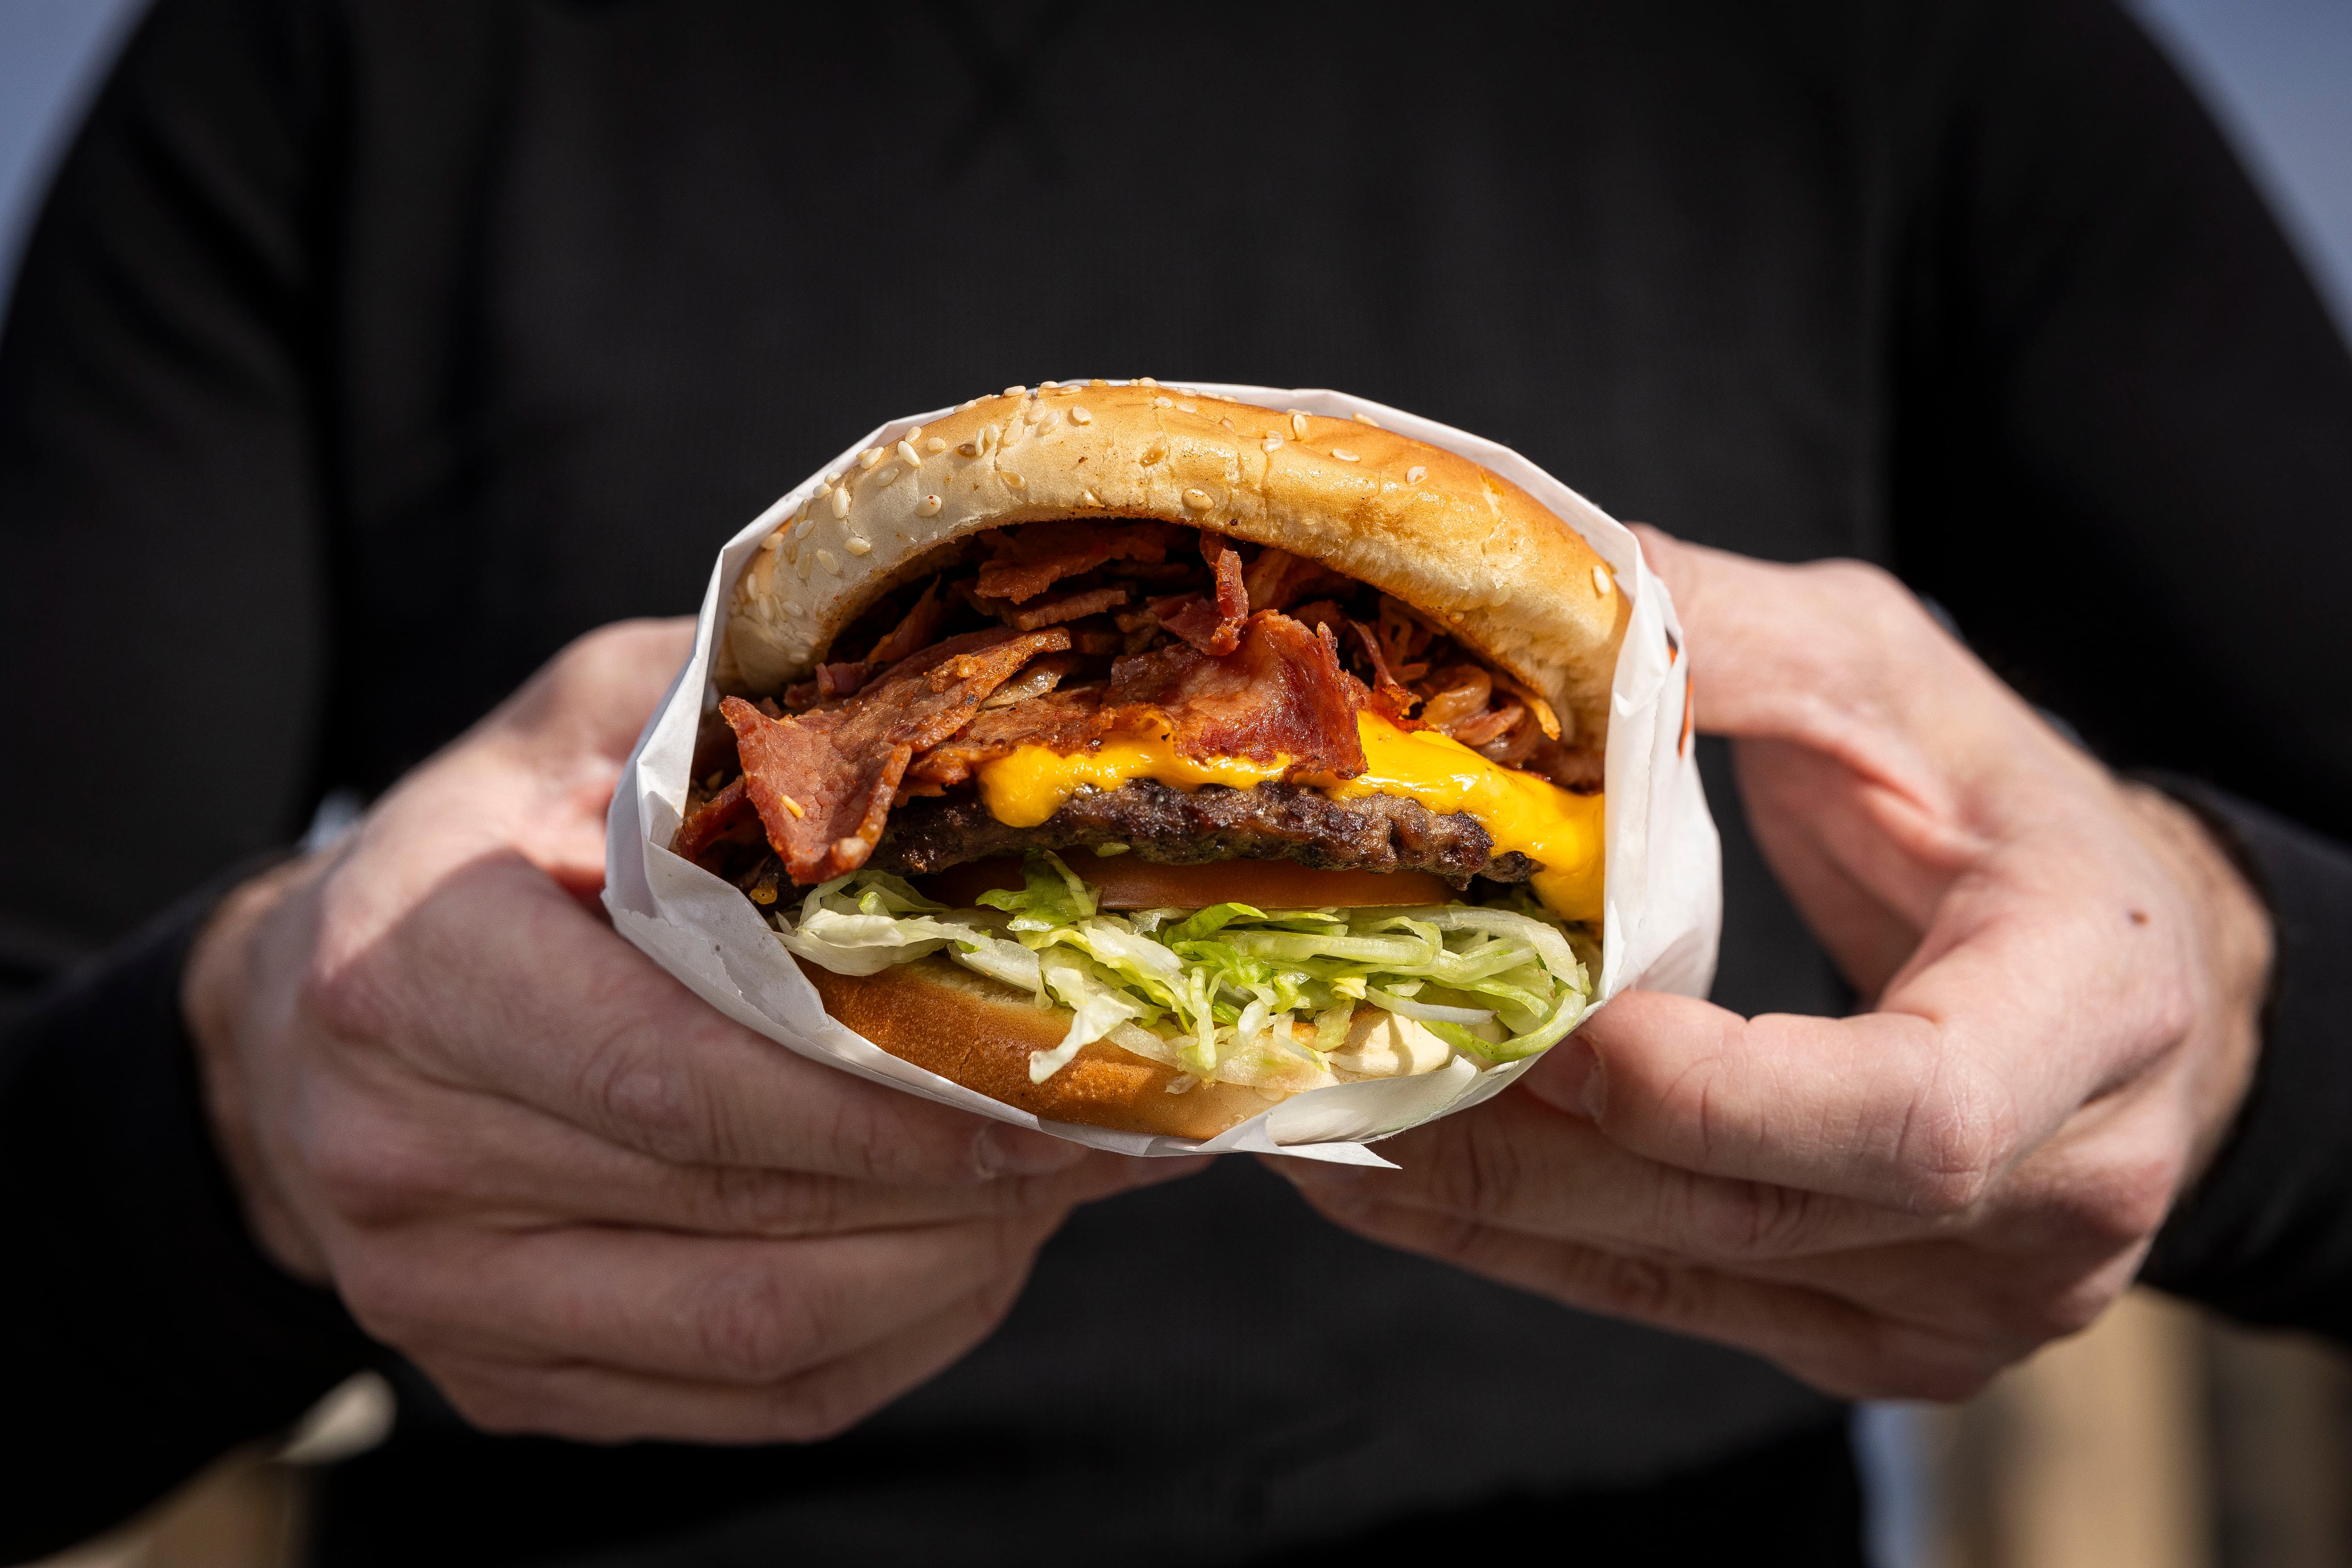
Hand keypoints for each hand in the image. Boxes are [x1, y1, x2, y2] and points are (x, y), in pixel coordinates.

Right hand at [186, 619, 1191, 1440]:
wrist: (301, 1023)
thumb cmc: (481, 849)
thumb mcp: (580, 727)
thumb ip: (735, 721)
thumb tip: (948, 722)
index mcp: (410, 974)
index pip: (681, 1076)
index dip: (881, 1100)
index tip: (1043, 1082)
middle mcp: (402, 1158)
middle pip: (738, 1211)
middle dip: (955, 1182)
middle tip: (1109, 1129)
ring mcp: (443, 1299)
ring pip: (754, 1330)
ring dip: (946, 1270)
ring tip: (1061, 1190)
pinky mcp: (504, 1383)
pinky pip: (742, 1403)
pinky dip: (890, 1337)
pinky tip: (974, 1255)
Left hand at [1274, 531, 2272, 1398]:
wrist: (2133, 975)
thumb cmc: (2010, 811)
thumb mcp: (1895, 679)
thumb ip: (1733, 639)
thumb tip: (1547, 588)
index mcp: (2093, 1013)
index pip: (1910, 1114)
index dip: (1711, 1091)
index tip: (1543, 1019)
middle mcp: (2061, 1194)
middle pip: (1753, 1210)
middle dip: (1532, 1148)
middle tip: (1350, 1059)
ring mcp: (1977, 1301)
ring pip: (1690, 1274)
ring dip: (1490, 1205)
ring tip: (1325, 1117)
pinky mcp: (1891, 1340)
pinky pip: (1682, 1305)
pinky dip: (1529, 1247)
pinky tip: (1401, 1184)